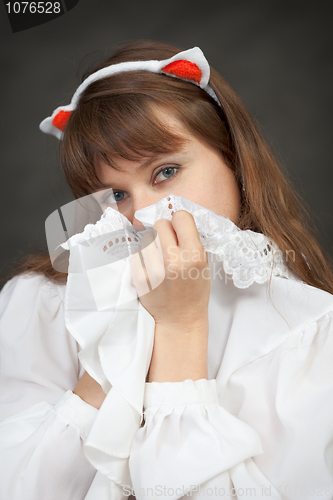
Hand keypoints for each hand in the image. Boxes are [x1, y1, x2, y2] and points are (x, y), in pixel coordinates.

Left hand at [131, 210, 210, 329]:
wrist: (179, 321)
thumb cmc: (194, 293)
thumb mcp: (203, 265)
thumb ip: (191, 241)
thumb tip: (177, 219)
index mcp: (194, 255)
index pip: (181, 217)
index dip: (179, 222)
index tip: (179, 229)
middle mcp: (173, 260)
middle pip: (160, 224)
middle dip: (165, 231)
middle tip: (168, 244)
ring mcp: (154, 269)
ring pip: (147, 238)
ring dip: (153, 245)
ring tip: (161, 261)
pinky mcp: (139, 277)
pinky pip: (137, 254)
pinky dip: (143, 260)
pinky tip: (152, 271)